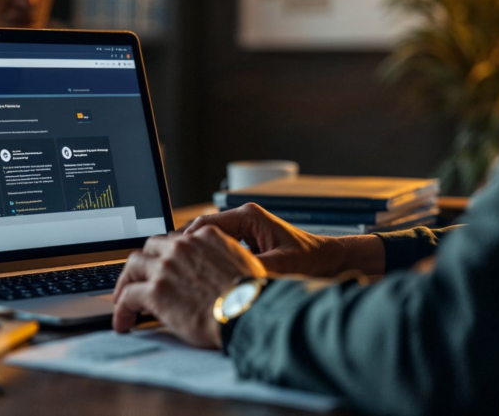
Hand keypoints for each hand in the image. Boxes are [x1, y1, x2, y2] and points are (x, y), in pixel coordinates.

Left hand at [111, 225, 265, 347]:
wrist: (248, 313)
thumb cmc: (250, 296)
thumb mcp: (242, 262)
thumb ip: (220, 258)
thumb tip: (207, 273)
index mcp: (205, 237)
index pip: (175, 240)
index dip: (166, 255)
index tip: (163, 267)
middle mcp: (182, 247)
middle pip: (150, 248)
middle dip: (144, 264)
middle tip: (139, 280)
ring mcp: (166, 267)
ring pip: (133, 267)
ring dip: (126, 282)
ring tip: (123, 300)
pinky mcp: (155, 291)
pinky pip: (128, 296)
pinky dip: (121, 310)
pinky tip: (123, 323)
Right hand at [185, 203, 384, 276]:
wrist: (330, 261)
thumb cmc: (310, 261)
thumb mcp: (278, 268)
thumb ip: (248, 270)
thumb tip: (222, 280)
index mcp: (248, 217)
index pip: (204, 225)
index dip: (185, 243)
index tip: (170, 259)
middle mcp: (243, 218)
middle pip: (201, 229)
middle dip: (184, 248)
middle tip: (167, 267)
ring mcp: (243, 226)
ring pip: (207, 237)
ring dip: (194, 253)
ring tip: (179, 272)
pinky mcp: (246, 237)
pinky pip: (217, 244)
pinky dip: (206, 257)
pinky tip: (198, 274)